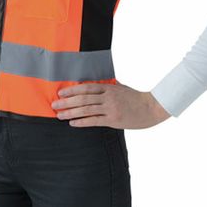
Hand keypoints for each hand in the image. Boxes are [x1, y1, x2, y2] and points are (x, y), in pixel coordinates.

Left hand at [50, 80, 170, 128]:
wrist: (151, 108)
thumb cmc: (136, 98)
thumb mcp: (121, 88)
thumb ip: (108, 86)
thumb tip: (95, 84)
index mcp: (109, 88)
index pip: (86, 88)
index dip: (72, 90)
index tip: (61, 93)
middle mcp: (108, 97)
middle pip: (83, 99)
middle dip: (67, 102)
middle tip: (54, 105)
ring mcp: (111, 109)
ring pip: (86, 110)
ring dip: (71, 112)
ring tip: (59, 115)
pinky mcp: (113, 120)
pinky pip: (94, 121)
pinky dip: (82, 122)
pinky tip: (72, 123)